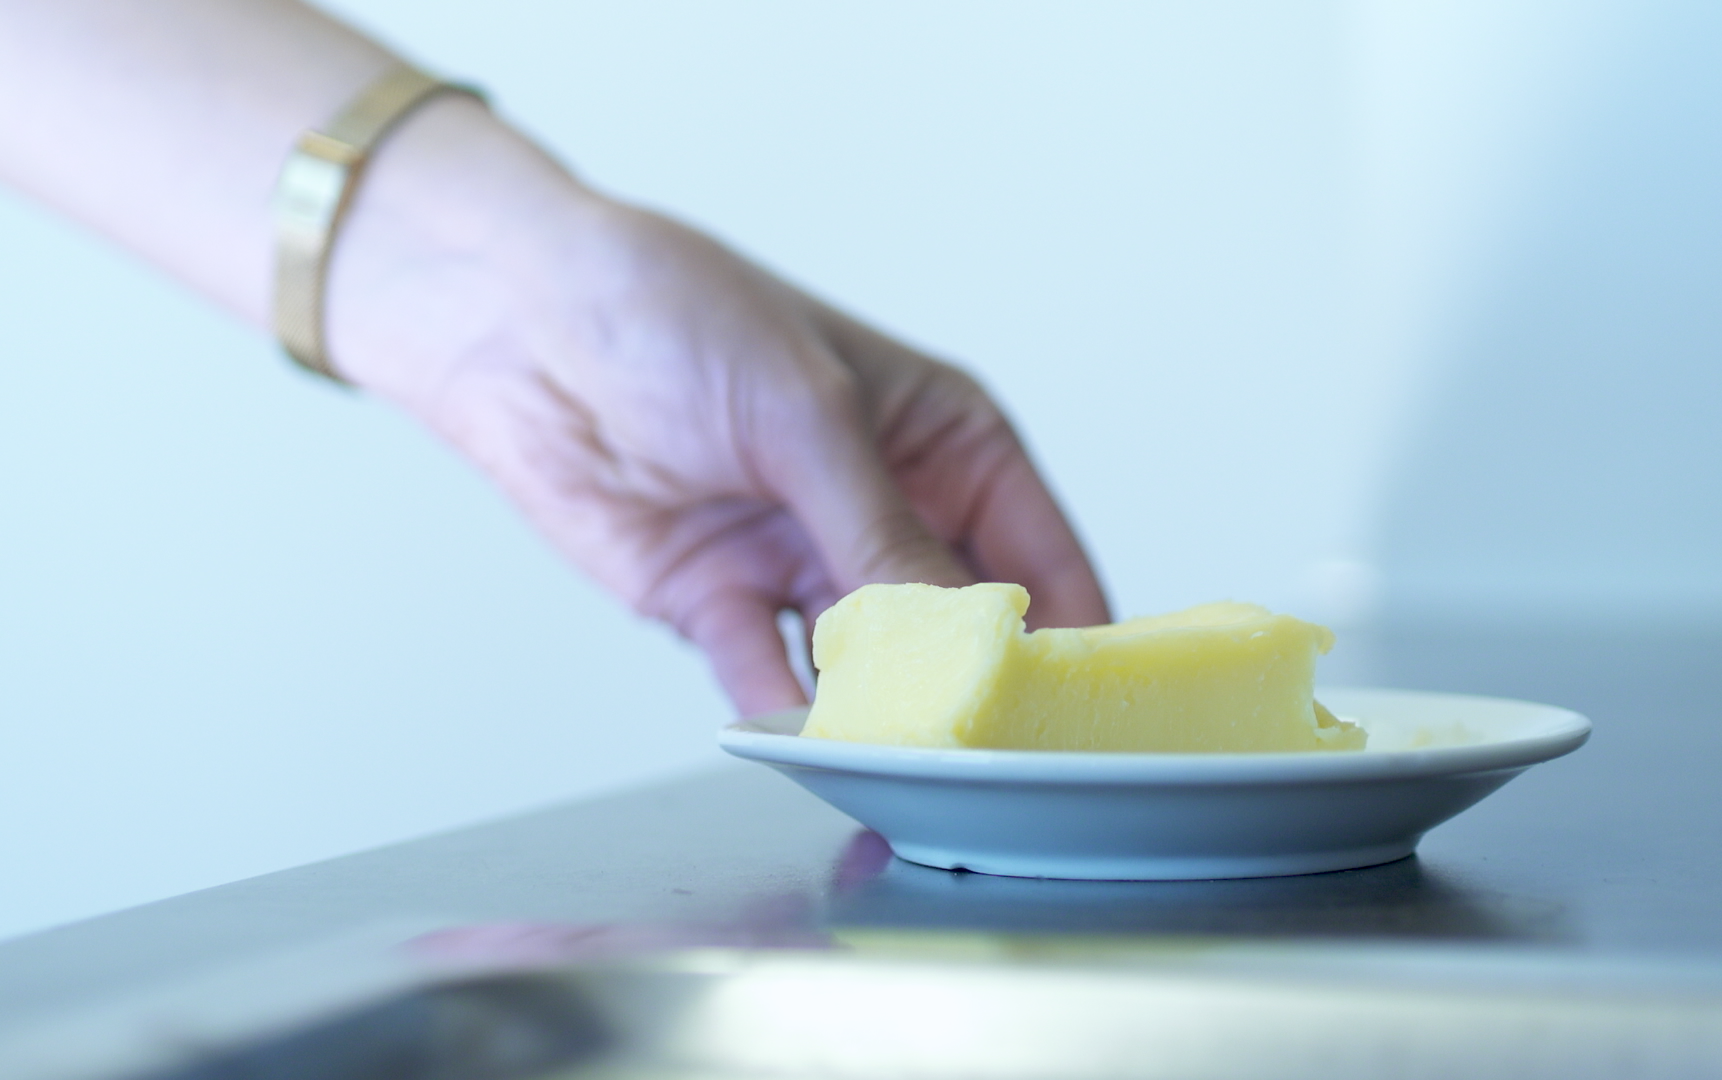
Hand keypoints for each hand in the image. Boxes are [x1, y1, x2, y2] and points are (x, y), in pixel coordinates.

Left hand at [325, 96, 1109, 714]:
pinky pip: (770, 678)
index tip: (1080, 709)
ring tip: (899, 754)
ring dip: (880, 710)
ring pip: (870, 668)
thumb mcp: (806, 413)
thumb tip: (960, 638)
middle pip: (962, 629)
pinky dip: (786, 715)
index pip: (1042, 559)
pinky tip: (806, 741)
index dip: (1069, 636)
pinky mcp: (723, 604)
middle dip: (973, 687)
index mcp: (948, 445)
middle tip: (991, 750)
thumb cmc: (676, 312)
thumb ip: (884, 535)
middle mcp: (891, 513)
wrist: (517, 321)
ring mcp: (807, 563)